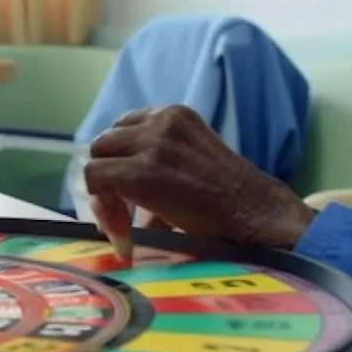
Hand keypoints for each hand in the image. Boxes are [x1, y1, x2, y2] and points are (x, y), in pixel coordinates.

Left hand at [83, 105, 315, 248]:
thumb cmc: (230, 200)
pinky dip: (103, 209)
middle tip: (120, 216)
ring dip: (102, 195)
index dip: (118, 161)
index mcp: (174, 116)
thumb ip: (157, 166)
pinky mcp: (143, 171)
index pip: (124, 128)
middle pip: (106, 142)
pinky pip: (97, 177)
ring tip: (122, 227)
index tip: (126, 195)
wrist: (255, 214)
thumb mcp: (191, 162)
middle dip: (106, 179)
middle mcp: (162, 121)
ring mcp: (152, 143)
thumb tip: (121, 198)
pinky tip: (123, 235)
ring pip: (97, 158)